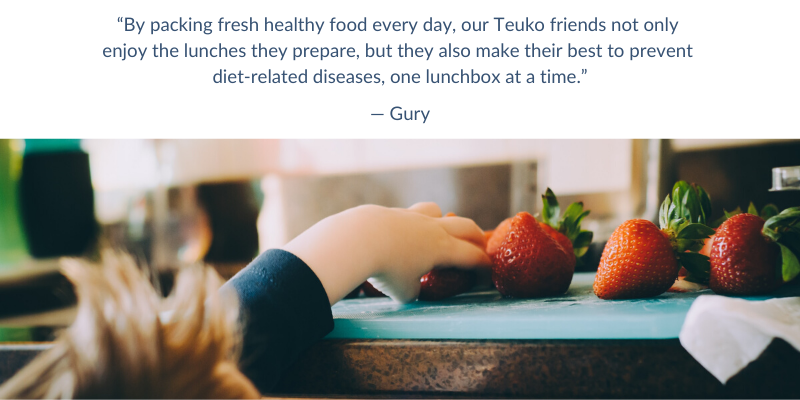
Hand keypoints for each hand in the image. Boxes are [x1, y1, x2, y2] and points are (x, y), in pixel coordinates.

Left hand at [283, 202, 490, 303]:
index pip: (473, 256)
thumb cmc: (385, 269)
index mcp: (443, 248)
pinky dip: (414, 224)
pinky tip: (403, 235)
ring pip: (437, 211)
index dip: (484, 267)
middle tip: (479, 248)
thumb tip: (412, 288)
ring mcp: (412, 216)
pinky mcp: (392, 212)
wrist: (358, 239)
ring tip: (439, 232)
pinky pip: (411, 214)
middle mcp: (433, 228)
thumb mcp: (404, 292)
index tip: (487, 275)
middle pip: (466, 226)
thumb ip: (414, 290)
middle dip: (476, 238)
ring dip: (444, 221)